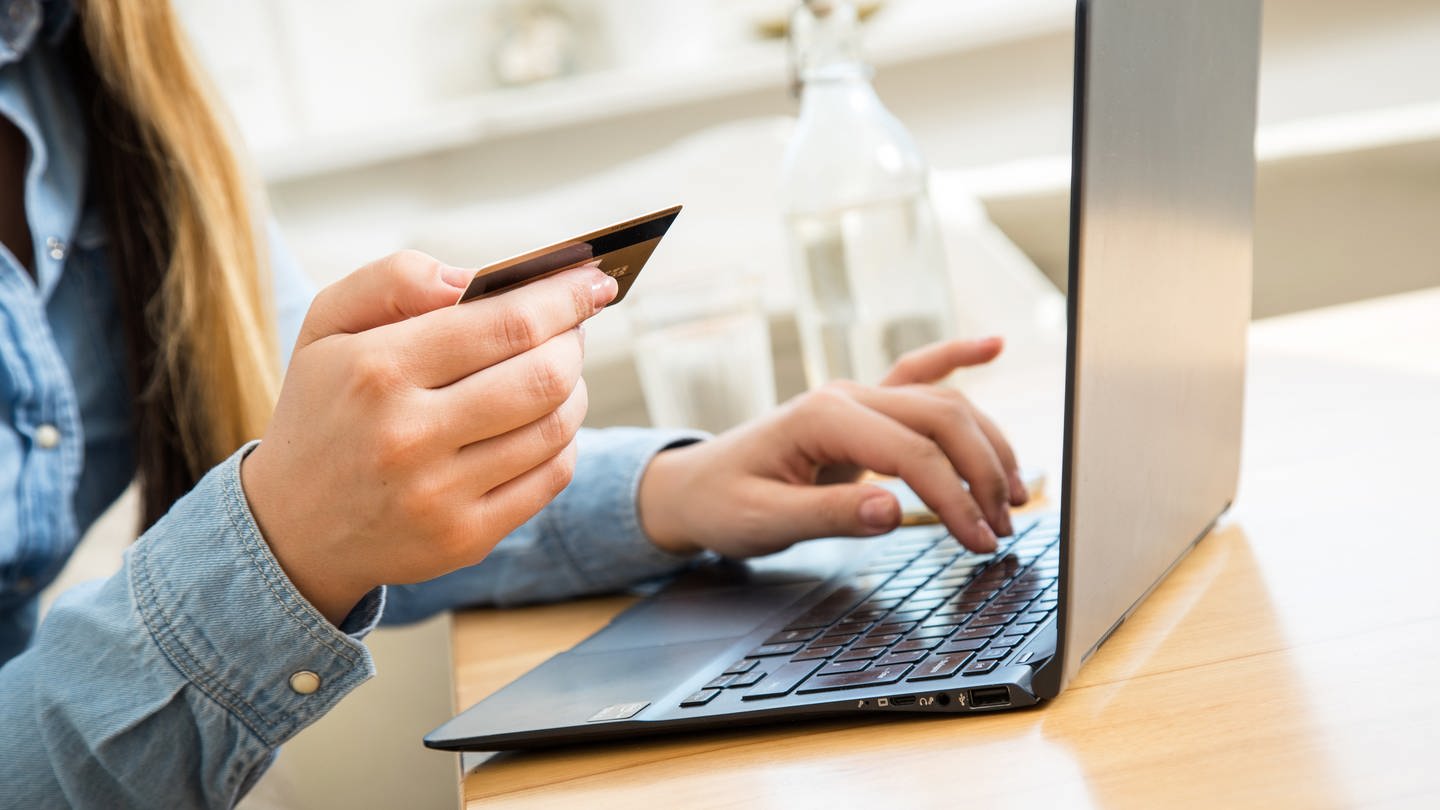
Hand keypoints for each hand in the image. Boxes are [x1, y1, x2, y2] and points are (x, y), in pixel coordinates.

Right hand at [241, 251, 617, 622]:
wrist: (290, 529)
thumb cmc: (324, 408)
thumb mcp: (326, 326)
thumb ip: (393, 279)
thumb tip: (472, 280)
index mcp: (376, 371)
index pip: (505, 323)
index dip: (564, 296)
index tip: (594, 278)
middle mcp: (408, 436)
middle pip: (544, 376)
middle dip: (574, 340)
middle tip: (574, 324)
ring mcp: (440, 495)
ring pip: (556, 427)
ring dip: (574, 388)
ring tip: (559, 368)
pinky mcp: (466, 538)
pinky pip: (551, 477)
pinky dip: (563, 439)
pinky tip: (545, 420)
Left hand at [637, 337, 1026, 557]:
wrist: (693, 487)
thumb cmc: (723, 505)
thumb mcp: (765, 522)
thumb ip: (829, 515)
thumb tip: (894, 511)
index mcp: (822, 417)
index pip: (912, 454)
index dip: (955, 498)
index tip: (980, 542)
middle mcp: (845, 396)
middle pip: (941, 420)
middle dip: (982, 474)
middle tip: (1002, 529)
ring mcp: (856, 396)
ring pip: (941, 404)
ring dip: (985, 444)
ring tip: (1013, 495)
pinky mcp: (862, 410)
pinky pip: (916, 374)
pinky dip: (956, 357)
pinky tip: (992, 344)